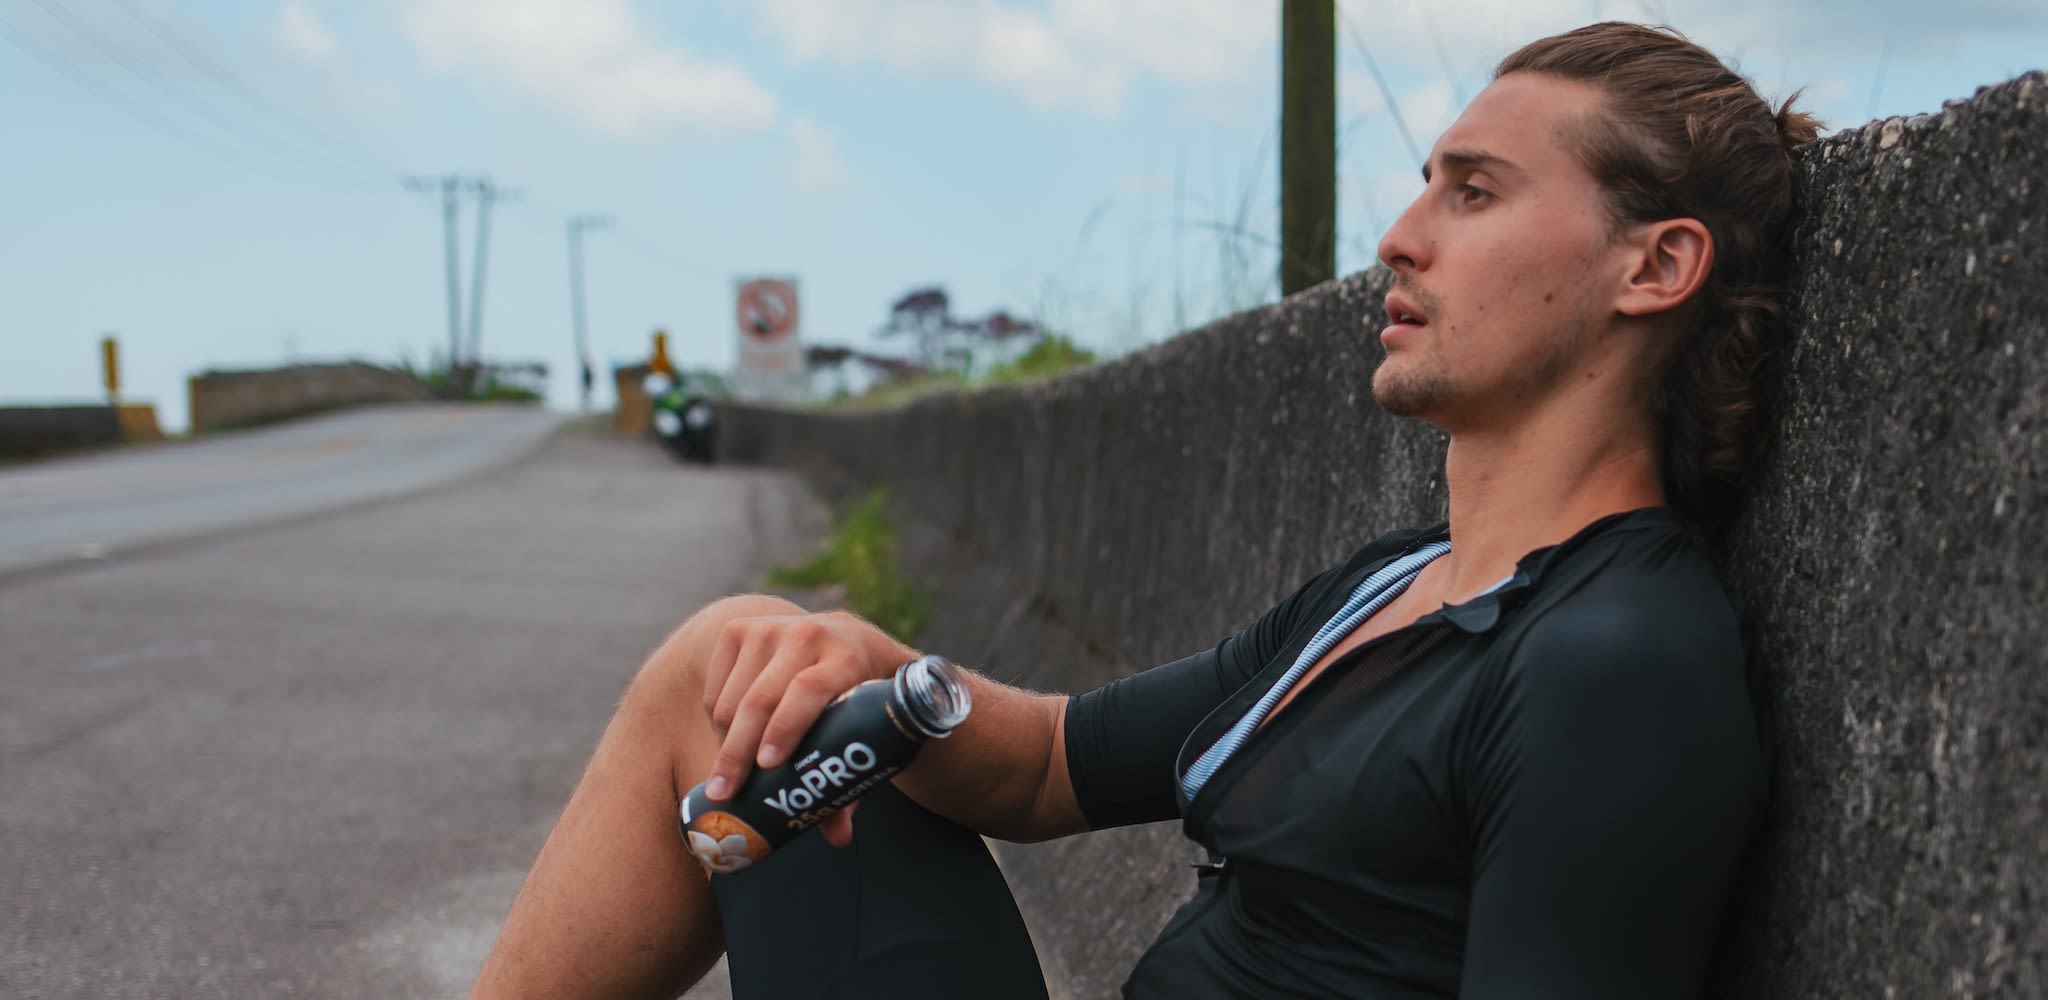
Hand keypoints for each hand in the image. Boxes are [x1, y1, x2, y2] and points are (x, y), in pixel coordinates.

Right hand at [700, 610, 914, 843]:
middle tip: (725, 795)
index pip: (808, 691)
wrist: (842, 636)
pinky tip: (733, 737)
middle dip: (738, 754)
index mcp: (846, 658)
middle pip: (760, 701)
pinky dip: (717, 723)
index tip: (768, 766)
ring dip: (728, 743)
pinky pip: (714, 691)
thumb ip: (849, 779)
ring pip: (731, 701)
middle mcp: (807, 636)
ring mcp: (769, 629)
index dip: (786, 728)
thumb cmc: (853, 697)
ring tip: (735, 772)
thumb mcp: (861, 727)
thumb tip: (837, 838)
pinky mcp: (738, 629)